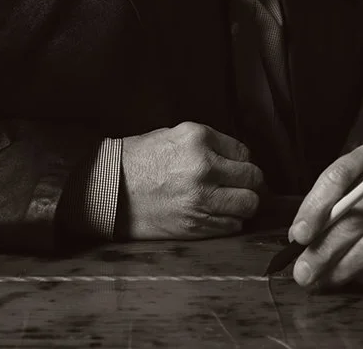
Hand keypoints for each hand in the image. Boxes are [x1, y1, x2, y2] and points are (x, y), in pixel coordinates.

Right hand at [118, 122, 262, 239]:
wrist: (109, 189)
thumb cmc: (140, 159)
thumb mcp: (176, 135)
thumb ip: (209, 144)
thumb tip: (238, 158)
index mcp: (199, 139)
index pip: (243, 152)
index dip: (242, 162)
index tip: (236, 168)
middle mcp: (204, 167)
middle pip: (253, 178)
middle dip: (251, 183)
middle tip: (243, 186)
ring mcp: (202, 198)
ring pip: (249, 204)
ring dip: (244, 204)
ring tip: (232, 202)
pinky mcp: (196, 225)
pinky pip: (232, 226)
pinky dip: (230, 222)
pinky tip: (216, 215)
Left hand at [288, 139, 362, 287]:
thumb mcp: (357, 182)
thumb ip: (328, 201)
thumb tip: (299, 237)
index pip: (341, 173)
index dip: (317, 206)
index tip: (299, 235)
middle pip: (357, 216)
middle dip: (325, 249)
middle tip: (303, 272)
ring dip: (342, 268)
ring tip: (323, 280)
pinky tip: (353, 276)